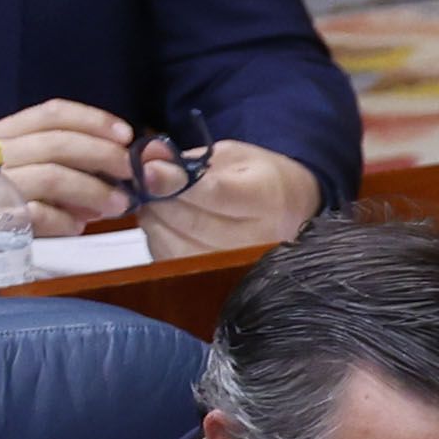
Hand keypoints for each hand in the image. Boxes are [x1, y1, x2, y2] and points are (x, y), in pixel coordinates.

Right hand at [0, 100, 147, 290]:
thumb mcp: (10, 171)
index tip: (124, 134)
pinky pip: (36, 214)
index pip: (51, 113)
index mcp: (0, 133)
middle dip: (103, 157)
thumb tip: (111, 172)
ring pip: (52, 175)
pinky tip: (77, 228)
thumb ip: (54, 165)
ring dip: (93, 191)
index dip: (93, 120)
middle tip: (131, 176)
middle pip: (59, 142)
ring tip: (117, 206)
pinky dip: (64, 221)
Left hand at [135, 141, 324, 260]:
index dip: (174, 183)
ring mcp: (242, 266)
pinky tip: (166, 224)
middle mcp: (259, 239)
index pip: (214, 193)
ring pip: (178, 246)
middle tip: (147, 181)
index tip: (148, 170)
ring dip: (156, 220)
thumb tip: (146, 160)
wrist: (293, 215)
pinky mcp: (222, 282)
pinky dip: (160, 239)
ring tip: (158, 202)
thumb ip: (187, 160)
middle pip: (191, 222)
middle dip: (158, 198)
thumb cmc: (261, 181)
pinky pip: (175, 262)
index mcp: (268, 198)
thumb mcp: (232, 157)